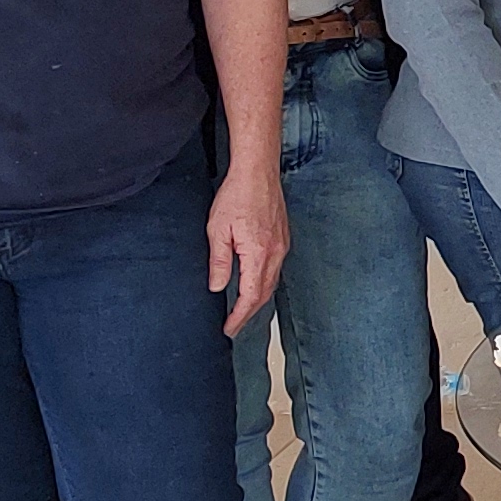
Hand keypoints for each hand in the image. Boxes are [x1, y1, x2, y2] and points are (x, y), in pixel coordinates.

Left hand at [207, 164, 288, 335]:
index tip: (229, 328)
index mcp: (258, 253)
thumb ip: (219, 261)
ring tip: (242, 311)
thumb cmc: (237, 195)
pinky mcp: (283, 239)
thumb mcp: (217, 229)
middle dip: (249, 313)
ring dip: (257, 300)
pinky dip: (264, 284)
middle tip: (234, 326)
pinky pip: (275, 269)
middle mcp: (275, 253)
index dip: (239, 316)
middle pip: (264, 294)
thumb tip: (217, 286)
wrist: (258, 172)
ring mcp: (282, 246)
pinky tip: (254, 284)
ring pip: (272, 283)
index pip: (251, 296)